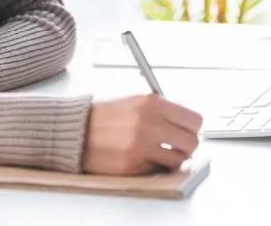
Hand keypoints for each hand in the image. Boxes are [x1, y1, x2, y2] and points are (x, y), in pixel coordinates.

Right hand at [81, 94, 202, 175]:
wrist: (76, 130)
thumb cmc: (105, 117)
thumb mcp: (135, 101)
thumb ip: (162, 109)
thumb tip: (187, 122)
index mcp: (152, 103)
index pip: (194, 119)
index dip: (193, 129)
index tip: (187, 132)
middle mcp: (149, 122)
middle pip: (191, 141)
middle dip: (187, 147)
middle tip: (178, 147)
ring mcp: (141, 144)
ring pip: (179, 158)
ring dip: (173, 159)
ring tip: (162, 155)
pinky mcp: (132, 164)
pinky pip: (158, 169)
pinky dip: (155, 167)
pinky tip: (144, 159)